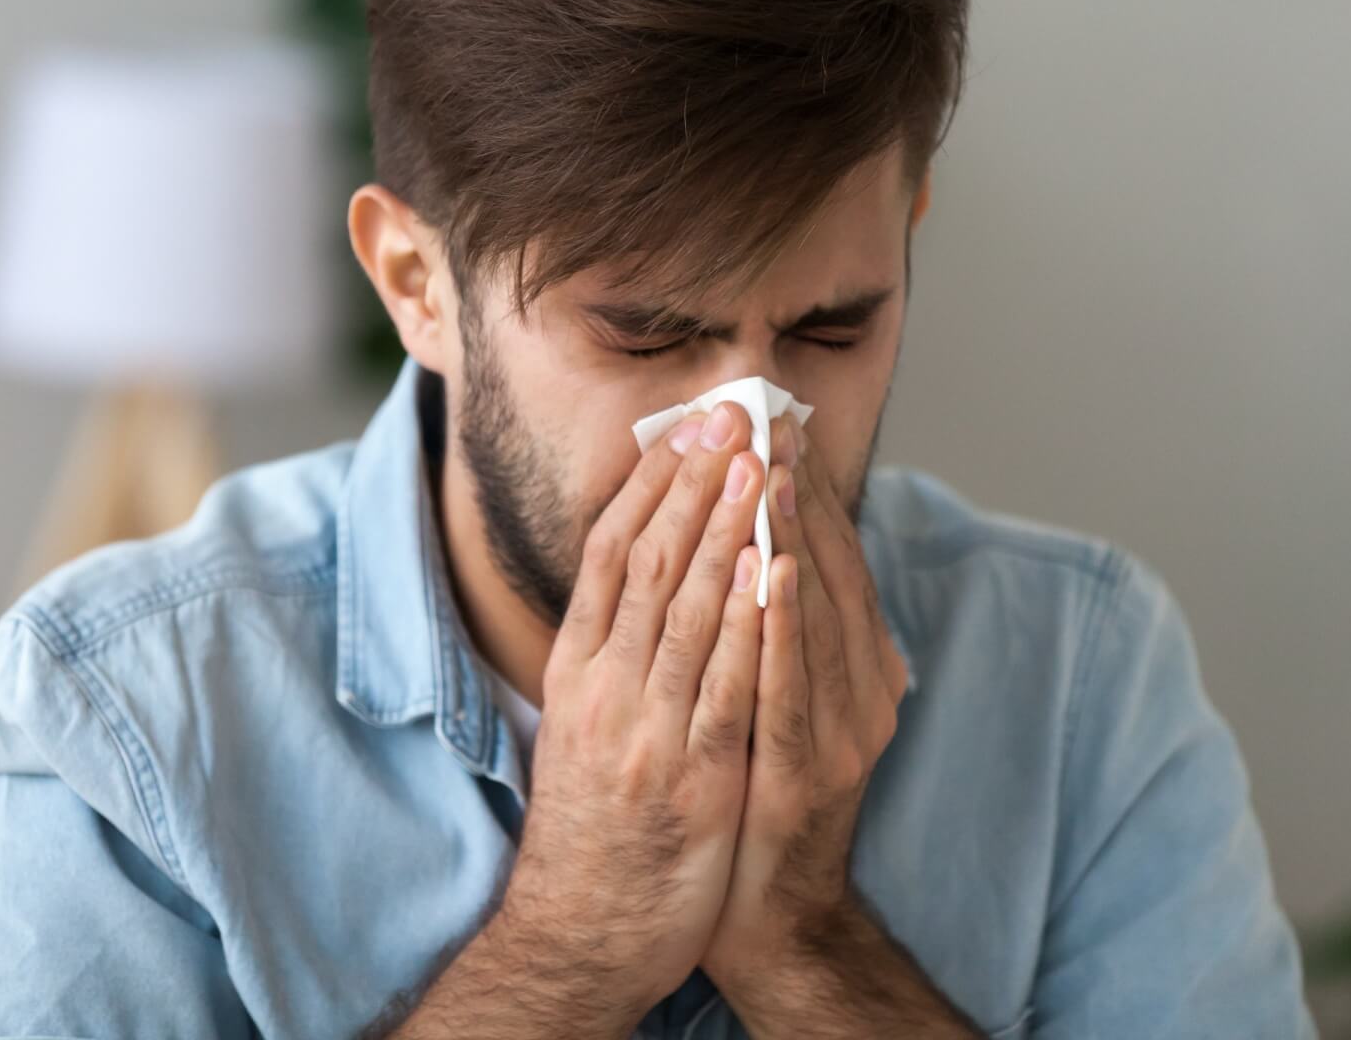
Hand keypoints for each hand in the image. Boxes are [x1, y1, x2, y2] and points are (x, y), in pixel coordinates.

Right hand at [496, 398, 770, 1023]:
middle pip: (648, 565)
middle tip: (728, 417)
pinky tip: (774, 572)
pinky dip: (750, 624)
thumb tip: (646, 572)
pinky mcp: (694, 776)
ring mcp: (646, 731)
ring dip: (725, 531)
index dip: (648, 486)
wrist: (580, 932)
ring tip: (754, 465)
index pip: (610, 556)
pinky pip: (727, 686)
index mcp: (576, 671)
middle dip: (692, 485)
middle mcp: (604, 689)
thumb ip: (612, 652)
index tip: (683, 430)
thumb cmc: (592, 824)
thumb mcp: (583, 724)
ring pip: (688, 611)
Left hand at [701, 414, 908, 992]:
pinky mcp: (805, 776)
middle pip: (830, 573)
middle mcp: (864, 691)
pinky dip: (781, 627)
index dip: (805, 487)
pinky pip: (788, 688)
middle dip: (796, 492)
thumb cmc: (759, 792)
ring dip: (791, 539)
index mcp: (861, 667)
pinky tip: (766, 573)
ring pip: (817, 619)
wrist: (767, 916)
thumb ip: (786, 624)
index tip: (772, 420)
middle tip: (767, 418)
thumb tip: (764, 536)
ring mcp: (840, 735)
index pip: (833, 558)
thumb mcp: (781, 697)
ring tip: (768, 469)